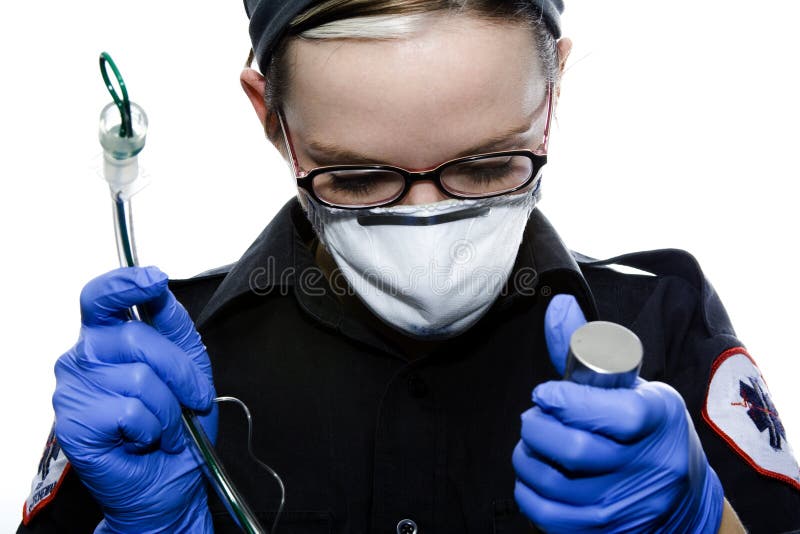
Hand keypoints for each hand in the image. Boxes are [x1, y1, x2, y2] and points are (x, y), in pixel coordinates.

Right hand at [52, 266, 216, 532]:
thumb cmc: (177, 424)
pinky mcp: (75, 423)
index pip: (101, 298)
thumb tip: (159, 290)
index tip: (153, 280)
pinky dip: (153, 427)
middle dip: (178, 370)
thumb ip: (173, 325)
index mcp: (107, 338)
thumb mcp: (189, 366)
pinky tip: (145, 438)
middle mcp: (83, 358)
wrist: (172, 478)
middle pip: (134, 336)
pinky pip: (130, 410)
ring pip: (139, 377)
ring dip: (168, 407)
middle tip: (190, 399)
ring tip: (163, 424)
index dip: (123, 284)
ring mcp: (73, 390)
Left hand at [512, 294, 723, 532]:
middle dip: (536, 428)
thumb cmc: (647, 431)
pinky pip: (547, 514)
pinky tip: (533, 473)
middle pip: (574, 450)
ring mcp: (628, 505)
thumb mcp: (632, 387)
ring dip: (526, 456)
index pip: (617, 414)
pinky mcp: (605, 531)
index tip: (545, 393)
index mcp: (659, 418)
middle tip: (533, 417)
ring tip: (532, 442)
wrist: (683, 498)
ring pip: (552, 482)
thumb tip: (557, 304)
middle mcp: (649, 465)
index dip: (570, 402)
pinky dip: (527, 489)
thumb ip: (587, 353)